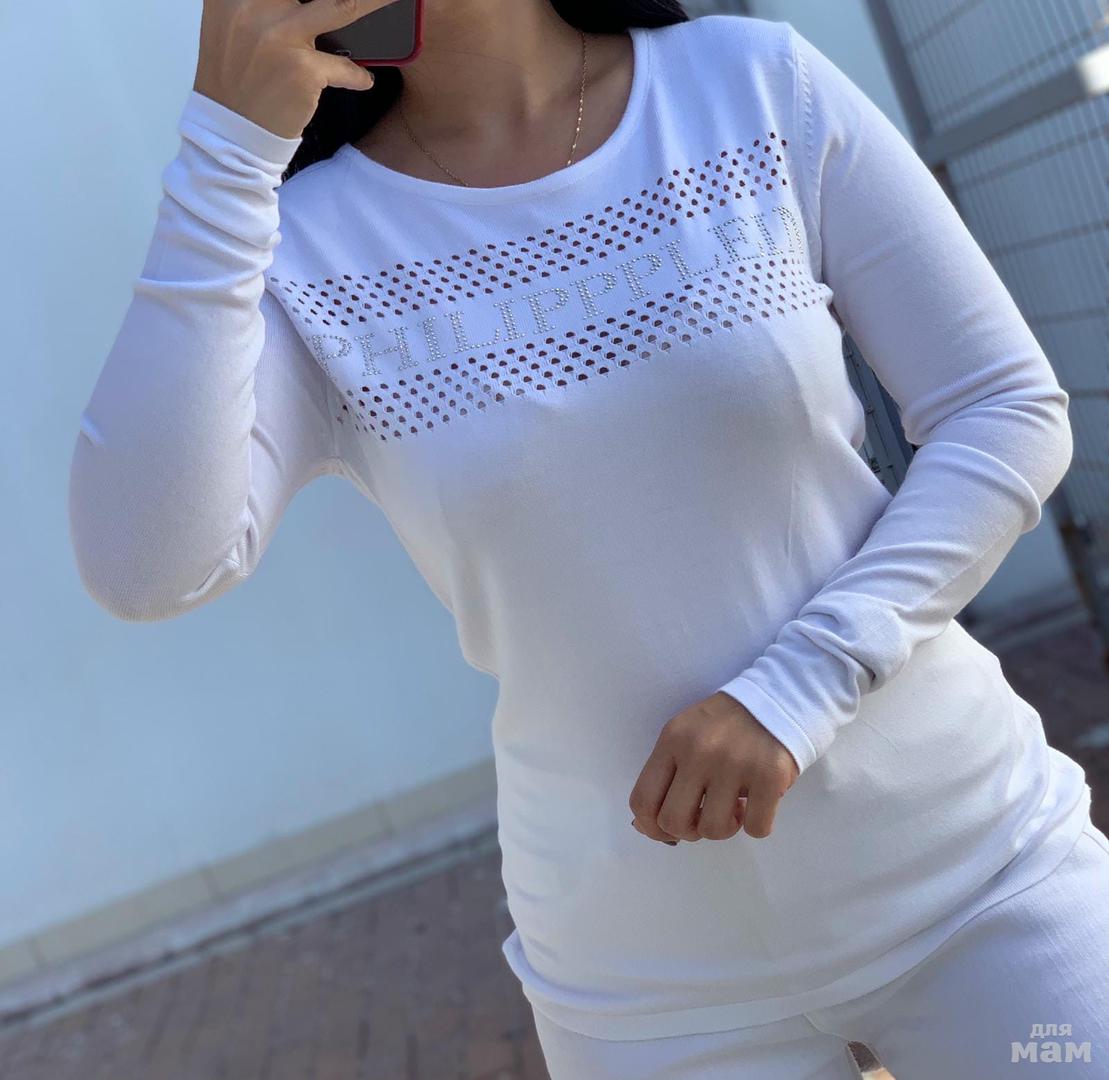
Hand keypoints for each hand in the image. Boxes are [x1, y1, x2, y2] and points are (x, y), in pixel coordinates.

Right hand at [192, 0, 392, 140]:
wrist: (231, 132)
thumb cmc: (236, 77)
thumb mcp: (232, 24)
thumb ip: (262, 3)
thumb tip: (300, 1)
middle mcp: (252, 4)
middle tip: (358, 3)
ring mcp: (280, 35)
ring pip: (342, 6)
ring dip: (374, 4)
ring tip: (392, 3)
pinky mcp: (302, 69)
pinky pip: (345, 67)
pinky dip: (357, 75)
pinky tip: (363, 80)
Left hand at [629, 692, 799, 843]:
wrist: (780, 698)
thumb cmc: (727, 723)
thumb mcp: (686, 735)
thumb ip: (665, 775)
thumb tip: (646, 826)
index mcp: (672, 740)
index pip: (642, 799)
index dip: (651, 828)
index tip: (669, 831)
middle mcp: (698, 751)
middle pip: (673, 821)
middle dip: (689, 831)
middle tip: (705, 817)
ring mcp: (734, 763)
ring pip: (713, 830)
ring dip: (725, 828)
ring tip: (735, 807)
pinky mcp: (769, 776)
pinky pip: (755, 828)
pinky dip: (757, 825)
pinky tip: (758, 803)